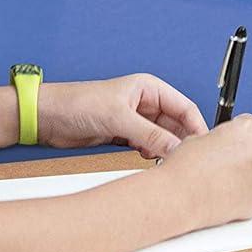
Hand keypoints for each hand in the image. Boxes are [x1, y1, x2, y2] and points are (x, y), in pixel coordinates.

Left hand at [37, 74, 207, 158]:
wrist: (49, 118)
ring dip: (164, 151)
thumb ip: (150, 134)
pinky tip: (147, 161)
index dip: (196, 128)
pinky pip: (147, 147)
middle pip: (176, 125)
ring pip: (162, 139)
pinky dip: (150, 155)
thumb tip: (176, 149)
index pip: (185, 107)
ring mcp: (135, 121)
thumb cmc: (79, 103)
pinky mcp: (124, 136)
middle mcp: (145, 103)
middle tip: (183, 162)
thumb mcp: (118, 118)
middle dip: (180, 142)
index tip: (202, 150)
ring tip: (163, 163)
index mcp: (149, 88)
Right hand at [163, 114, 251, 228]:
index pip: (248, 126)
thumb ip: (220, 138)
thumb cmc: (186, 168)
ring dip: (244, 177)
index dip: (235, 136)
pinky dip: (243, 196)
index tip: (228, 144)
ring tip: (221, 184)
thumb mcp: (199, 137)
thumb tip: (222, 145)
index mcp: (247, 128)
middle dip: (243, 156)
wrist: (181, 198)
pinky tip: (224, 196)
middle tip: (223, 166)